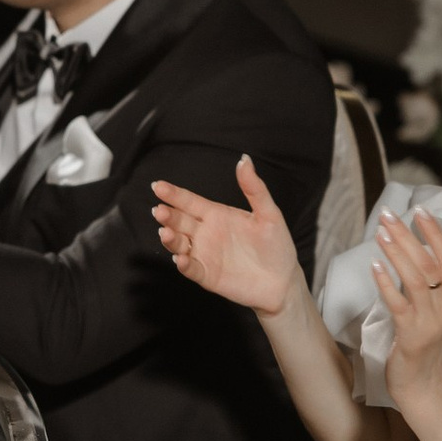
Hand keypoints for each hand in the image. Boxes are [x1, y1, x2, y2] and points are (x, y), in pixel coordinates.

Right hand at [151, 156, 301, 317]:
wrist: (283, 281)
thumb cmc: (276, 246)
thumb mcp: (269, 214)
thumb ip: (254, 188)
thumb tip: (244, 159)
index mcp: (216, 214)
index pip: (189, 201)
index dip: (173, 194)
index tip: (158, 186)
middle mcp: (206, 233)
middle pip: (180, 221)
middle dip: (168, 216)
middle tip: (160, 211)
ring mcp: (204, 254)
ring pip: (179, 244)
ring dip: (170, 239)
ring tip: (166, 232)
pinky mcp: (207, 275)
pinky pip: (191, 269)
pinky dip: (184, 265)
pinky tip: (182, 259)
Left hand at [370, 208, 441, 406]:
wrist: (425, 385)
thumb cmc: (436, 346)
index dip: (435, 234)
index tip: (420, 211)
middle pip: (429, 264)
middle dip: (408, 236)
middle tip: (389, 215)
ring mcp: (430, 322)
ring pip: (414, 280)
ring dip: (397, 254)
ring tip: (381, 233)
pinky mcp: (411, 335)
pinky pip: (398, 304)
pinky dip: (386, 284)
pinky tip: (375, 266)